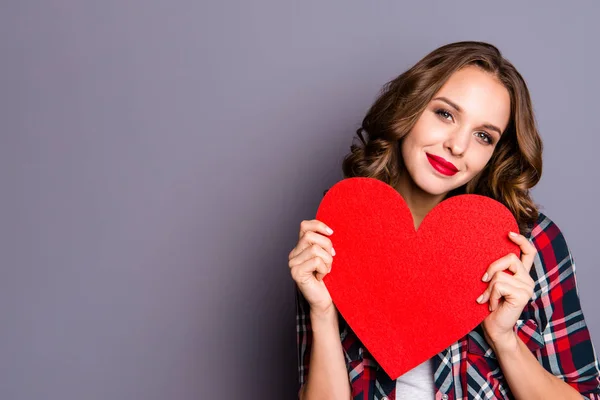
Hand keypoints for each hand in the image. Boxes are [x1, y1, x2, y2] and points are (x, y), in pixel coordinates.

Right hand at [288, 219, 335, 314]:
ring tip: (327, 270)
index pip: (305, 226)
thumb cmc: (328, 279)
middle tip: (331, 258)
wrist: (324, 300)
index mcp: (300, 248)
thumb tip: (329, 231)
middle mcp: (293, 254)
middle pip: (310, 236)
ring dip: (327, 260)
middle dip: (327, 245)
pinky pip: (316, 261)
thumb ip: (324, 244)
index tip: (331, 233)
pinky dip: (324, 269)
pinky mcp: (296, 272)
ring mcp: (293, 263)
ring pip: (315, 249)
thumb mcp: (327, 257)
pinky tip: (321, 277)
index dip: (318, 225)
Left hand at [477, 231, 537, 351]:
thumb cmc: (488, 306)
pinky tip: (492, 305)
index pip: (529, 252)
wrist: (494, 328)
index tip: (509, 233)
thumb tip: (480, 251)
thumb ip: (494, 271)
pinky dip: (491, 295)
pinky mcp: (522, 295)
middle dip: (491, 267)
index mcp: (521, 274)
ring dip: (488, 288)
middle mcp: (527, 279)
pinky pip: (499, 285)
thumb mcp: (490, 284)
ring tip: (487, 300)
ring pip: (500, 274)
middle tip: (482, 281)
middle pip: (510, 257)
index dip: (521, 240)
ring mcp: (527, 287)